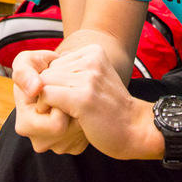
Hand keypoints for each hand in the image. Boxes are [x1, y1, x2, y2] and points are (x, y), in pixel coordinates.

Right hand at [11, 50, 88, 154]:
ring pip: (80, 135)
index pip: (56, 125)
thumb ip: (25, 73)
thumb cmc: (38, 68)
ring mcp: (57, 146)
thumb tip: (36, 88)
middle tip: (69, 93)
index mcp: (25, 125)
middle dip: (74, 110)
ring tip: (72, 97)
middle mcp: (40, 142)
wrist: (53, 80)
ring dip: (82, 114)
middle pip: (70, 133)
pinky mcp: (73, 146)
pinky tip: (78, 107)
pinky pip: (86, 138)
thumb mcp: (26, 62)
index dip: (63, 106)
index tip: (61, 90)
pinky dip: (86, 121)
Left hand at [39, 44, 156, 160]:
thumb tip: (46, 68)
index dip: (56, 83)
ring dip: (47, 101)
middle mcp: (91, 60)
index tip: (69, 98)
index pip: (56, 62)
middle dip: (49, 91)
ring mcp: (88, 78)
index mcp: (94, 52)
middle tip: (64, 109)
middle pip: (48, 71)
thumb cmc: (111, 109)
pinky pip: (46, 95)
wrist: (136, 129)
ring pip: (44, 82)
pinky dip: (46, 108)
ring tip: (65, 113)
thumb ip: (74, 70)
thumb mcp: (96, 79)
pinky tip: (62, 118)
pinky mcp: (82, 97)